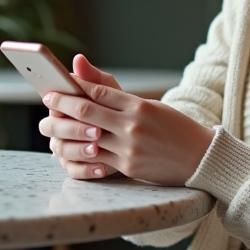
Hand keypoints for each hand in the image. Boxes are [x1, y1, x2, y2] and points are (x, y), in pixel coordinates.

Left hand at [40, 54, 214, 184]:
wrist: (200, 156)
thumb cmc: (176, 128)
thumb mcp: (152, 106)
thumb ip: (120, 97)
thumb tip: (91, 84)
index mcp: (139, 105)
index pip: (99, 91)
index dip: (75, 86)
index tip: (59, 82)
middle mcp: (132, 125)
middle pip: (86, 111)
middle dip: (63, 104)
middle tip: (48, 99)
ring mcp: (129, 148)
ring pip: (86, 137)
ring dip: (64, 130)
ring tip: (53, 124)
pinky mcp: (128, 167)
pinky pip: (96, 159)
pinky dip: (80, 151)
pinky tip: (68, 146)